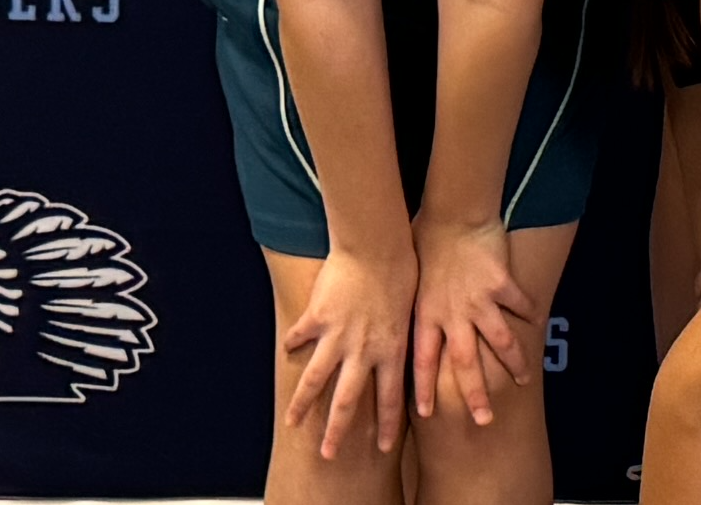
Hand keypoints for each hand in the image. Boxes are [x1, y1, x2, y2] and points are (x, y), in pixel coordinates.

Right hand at [281, 243, 416, 460]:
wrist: (378, 246)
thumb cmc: (405, 271)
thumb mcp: (412, 312)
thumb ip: (401, 338)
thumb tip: (401, 355)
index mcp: (391, 349)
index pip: (390, 398)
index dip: (386, 424)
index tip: (381, 447)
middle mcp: (363, 350)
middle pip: (347, 400)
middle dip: (337, 431)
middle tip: (328, 453)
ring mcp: (337, 336)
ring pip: (315, 380)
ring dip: (302, 404)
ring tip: (293, 423)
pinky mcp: (316, 318)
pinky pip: (300, 336)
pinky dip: (293, 343)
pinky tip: (288, 350)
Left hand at [411, 216, 537, 428]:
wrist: (454, 214)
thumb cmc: (424, 242)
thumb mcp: (408, 280)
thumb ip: (409, 307)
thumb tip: (394, 325)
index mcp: (426, 315)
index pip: (423, 362)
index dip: (424, 389)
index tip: (427, 414)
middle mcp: (453, 315)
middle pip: (465, 364)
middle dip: (475, 394)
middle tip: (483, 419)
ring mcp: (480, 301)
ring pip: (500, 341)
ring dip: (513, 364)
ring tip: (521, 380)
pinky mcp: (503, 285)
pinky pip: (519, 306)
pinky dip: (528, 316)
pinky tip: (536, 324)